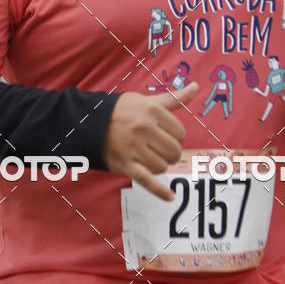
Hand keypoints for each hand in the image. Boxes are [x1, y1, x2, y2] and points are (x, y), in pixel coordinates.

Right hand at [102, 82, 197, 199]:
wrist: (88, 122)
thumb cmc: (122, 110)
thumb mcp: (147, 100)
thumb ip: (174, 98)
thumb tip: (195, 87)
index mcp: (152, 111)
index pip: (180, 132)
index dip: (177, 136)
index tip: (167, 135)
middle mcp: (144, 128)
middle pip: (174, 151)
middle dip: (171, 153)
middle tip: (161, 149)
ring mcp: (134, 147)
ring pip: (162, 166)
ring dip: (160, 165)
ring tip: (151, 157)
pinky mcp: (126, 164)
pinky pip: (147, 181)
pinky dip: (160, 191)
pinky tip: (170, 196)